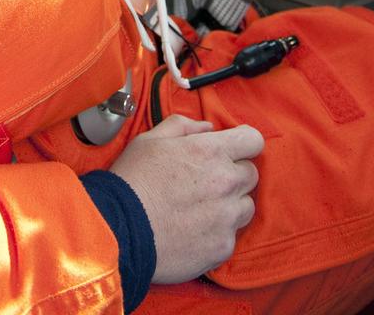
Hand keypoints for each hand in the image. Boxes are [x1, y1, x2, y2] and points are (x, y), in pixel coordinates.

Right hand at [109, 114, 263, 283]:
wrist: (120, 228)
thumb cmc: (133, 180)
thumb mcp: (150, 140)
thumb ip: (182, 126)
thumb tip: (207, 128)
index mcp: (210, 151)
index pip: (253, 140)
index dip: (243, 143)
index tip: (232, 149)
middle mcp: (225, 182)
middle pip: (251, 174)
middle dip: (233, 174)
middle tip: (207, 181)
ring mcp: (227, 217)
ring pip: (245, 206)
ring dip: (230, 204)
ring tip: (200, 208)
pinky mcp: (223, 246)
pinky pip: (232, 235)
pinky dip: (217, 232)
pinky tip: (193, 229)